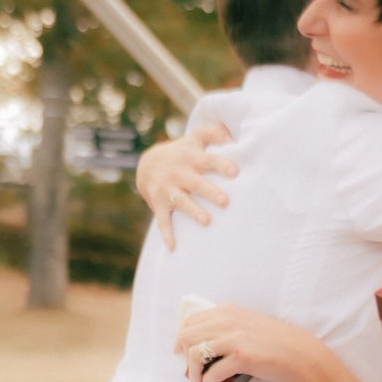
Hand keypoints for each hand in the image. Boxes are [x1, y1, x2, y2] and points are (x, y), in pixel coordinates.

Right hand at [136, 122, 236, 249]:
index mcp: (190, 157)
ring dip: (193, 211)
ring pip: (181, 201)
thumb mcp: (195, 138)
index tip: (235, 172)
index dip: (220, 165)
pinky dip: (166, 234)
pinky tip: (173, 248)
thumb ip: (214, 133)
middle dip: (209, 191)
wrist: (147, 164)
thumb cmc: (182, 152)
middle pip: (196, 182)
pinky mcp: (158, 204)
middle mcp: (179, 173)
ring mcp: (167, 189)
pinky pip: (162, 221)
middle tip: (225, 201)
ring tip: (207, 221)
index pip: (207, 160)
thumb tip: (233, 134)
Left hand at [173, 303, 315, 381]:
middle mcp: (228, 321)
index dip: (181, 337)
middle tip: (187, 368)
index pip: (191, 320)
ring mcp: (234, 338)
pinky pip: (213, 371)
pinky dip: (208, 380)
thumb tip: (202, 343)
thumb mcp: (247, 322)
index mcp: (228, 311)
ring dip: (192, 371)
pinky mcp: (241, 357)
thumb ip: (226, 326)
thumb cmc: (273, 341)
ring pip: (194, 353)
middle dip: (183, 354)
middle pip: (188, 336)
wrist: (298, 354)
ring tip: (197, 380)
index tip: (181, 350)